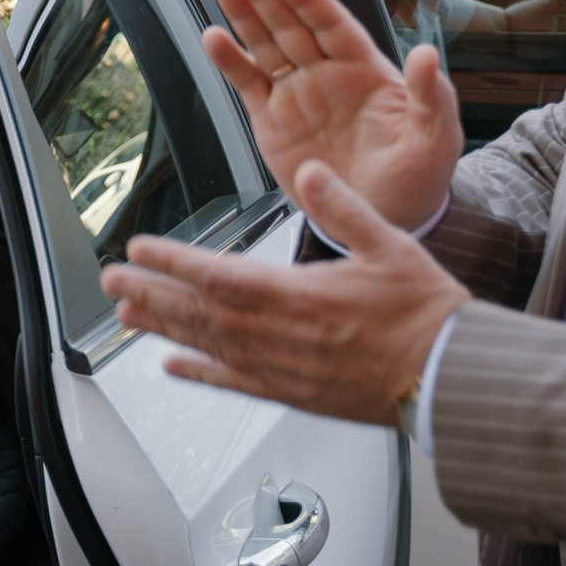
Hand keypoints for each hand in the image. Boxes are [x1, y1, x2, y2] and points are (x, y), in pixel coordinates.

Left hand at [101, 160, 469, 427]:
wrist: (455, 377)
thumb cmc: (427, 314)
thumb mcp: (389, 245)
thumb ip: (344, 207)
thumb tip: (309, 171)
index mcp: (301, 296)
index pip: (221, 276)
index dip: (174, 263)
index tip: (138, 251)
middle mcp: (284, 336)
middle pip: (202, 313)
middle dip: (152, 294)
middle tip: (111, 282)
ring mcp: (286, 369)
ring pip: (212, 347)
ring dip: (165, 329)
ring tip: (126, 316)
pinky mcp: (297, 394)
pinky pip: (238, 384)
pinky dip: (202, 374)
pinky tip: (174, 367)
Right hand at [202, 0, 463, 228]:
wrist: (381, 219)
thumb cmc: (416, 178)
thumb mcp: (435, 140)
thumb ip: (432, 97)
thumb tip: (427, 55)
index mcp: (364, 69)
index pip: (331, 22)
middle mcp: (326, 73)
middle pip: (290, 23)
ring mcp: (296, 93)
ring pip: (264, 43)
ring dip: (243, 12)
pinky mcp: (271, 119)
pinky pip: (247, 82)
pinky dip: (229, 60)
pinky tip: (213, 37)